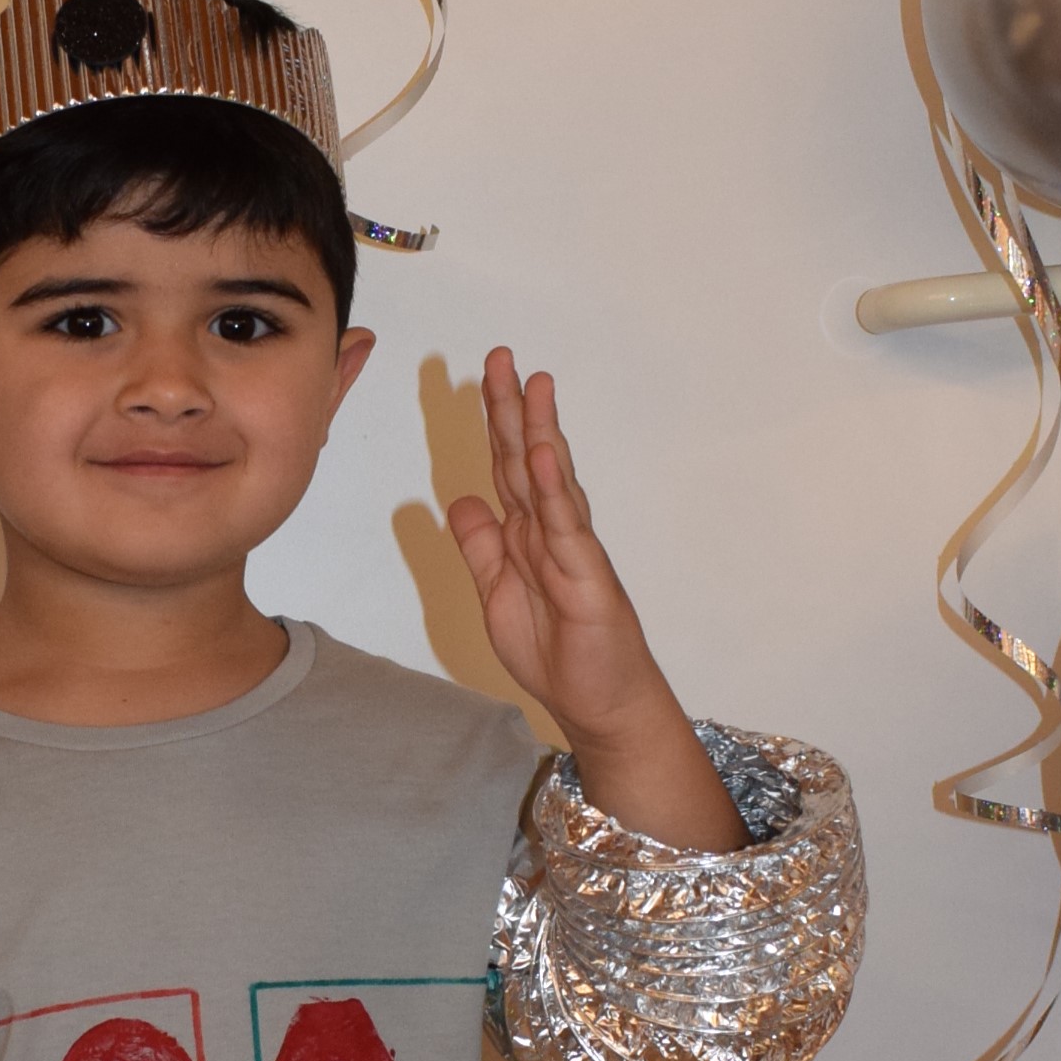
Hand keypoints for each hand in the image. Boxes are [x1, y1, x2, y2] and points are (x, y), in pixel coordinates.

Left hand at [448, 349, 745, 851]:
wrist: (598, 703)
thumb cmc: (557, 652)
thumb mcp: (496, 592)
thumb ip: (481, 545)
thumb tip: (462, 498)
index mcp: (527, 534)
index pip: (506, 467)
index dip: (492, 423)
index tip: (482, 377)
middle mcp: (552, 531)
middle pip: (526, 459)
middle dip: (512, 408)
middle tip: (501, 356)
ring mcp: (572, 550)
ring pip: (550, 481)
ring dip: (538, 432)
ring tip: (531, 386)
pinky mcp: (586, 576)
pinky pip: (566, 525)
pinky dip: (553, 488)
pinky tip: (541, 454)